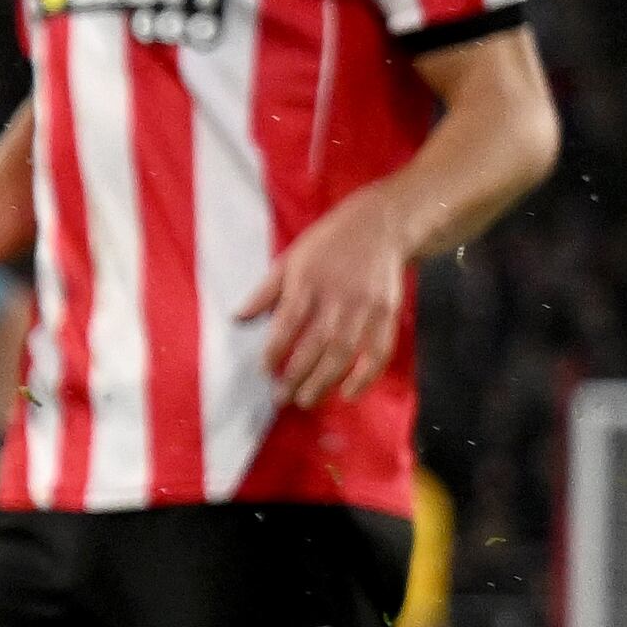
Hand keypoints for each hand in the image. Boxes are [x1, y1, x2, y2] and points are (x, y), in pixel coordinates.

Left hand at [240, 185, 413, 408]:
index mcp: (308, 283)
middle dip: (297, 376)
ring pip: (345, 354)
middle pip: (316, 346)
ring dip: (325, 382)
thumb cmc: (329, 243)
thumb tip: (238, 318)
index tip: (264, 371)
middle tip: (281, 398)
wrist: (381, 226)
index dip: (274, 351)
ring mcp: (366, 308)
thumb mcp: (290, 259)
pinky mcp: (388, 314)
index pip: (287, 325)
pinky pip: (379, 351)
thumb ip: (265, 291)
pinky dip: (366, 375)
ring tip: (306, 400)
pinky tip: (350, 392)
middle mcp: (338, 299)